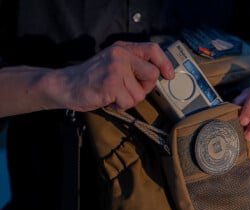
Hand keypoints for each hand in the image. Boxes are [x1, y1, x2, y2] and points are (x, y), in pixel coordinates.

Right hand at [53, 41, 174, 110]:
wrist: (65, 86)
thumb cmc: (92, 78)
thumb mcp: (114, 63)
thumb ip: (134, 64)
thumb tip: (160, 75)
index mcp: (122, 48)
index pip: (153, 49)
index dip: (164, 63)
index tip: (169, 75)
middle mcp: (120, 55)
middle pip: (152, 75)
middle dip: (143, 88)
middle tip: (127, 89)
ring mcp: (115, 69)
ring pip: (140, 93)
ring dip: (129, 100)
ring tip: (113, 94)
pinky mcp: (111, 84)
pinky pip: (128, 102)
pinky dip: (120, 106)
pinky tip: (108, 99)